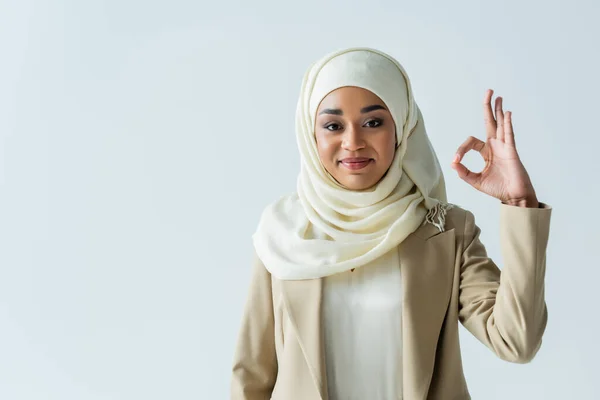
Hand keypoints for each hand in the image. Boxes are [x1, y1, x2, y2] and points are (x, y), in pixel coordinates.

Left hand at [450, 89, 538, 206]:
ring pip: (500, 125)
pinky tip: (506, 113)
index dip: (461, 149)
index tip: (456, 161)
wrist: (513, 197)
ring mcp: (504, 147)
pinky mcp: (512, 151)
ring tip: (497, 96)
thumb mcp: (475, 181)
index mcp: (486, 152)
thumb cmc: (497, 188)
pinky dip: (507, 124)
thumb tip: (452, 163)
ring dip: (498, 110)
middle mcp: (495, 146)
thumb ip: (463, 173)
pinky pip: (508, 135)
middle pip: (490, 122)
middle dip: (488, 107)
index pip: (471, 142)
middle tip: (488, 91)